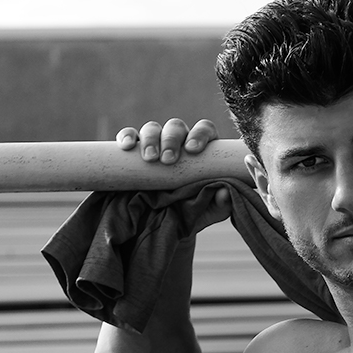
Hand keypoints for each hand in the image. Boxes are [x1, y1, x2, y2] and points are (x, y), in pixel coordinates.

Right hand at [114, 116, 229, 224]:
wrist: (160, 225)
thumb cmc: (188, 213)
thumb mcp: (206, 212)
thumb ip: (219, 205)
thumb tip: (225, 193)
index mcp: (200, 151)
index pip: (204, 130)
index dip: (200, 134)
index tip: (193, 149)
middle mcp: (177, 142)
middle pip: (176, 127)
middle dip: (172, 140)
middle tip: (168, 160)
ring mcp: (154, 144)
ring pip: (152, 128)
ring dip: (151, 139)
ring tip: (150, 159)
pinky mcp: (132, 152)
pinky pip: (129, 135)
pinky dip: (127, 136)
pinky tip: (127, 147)